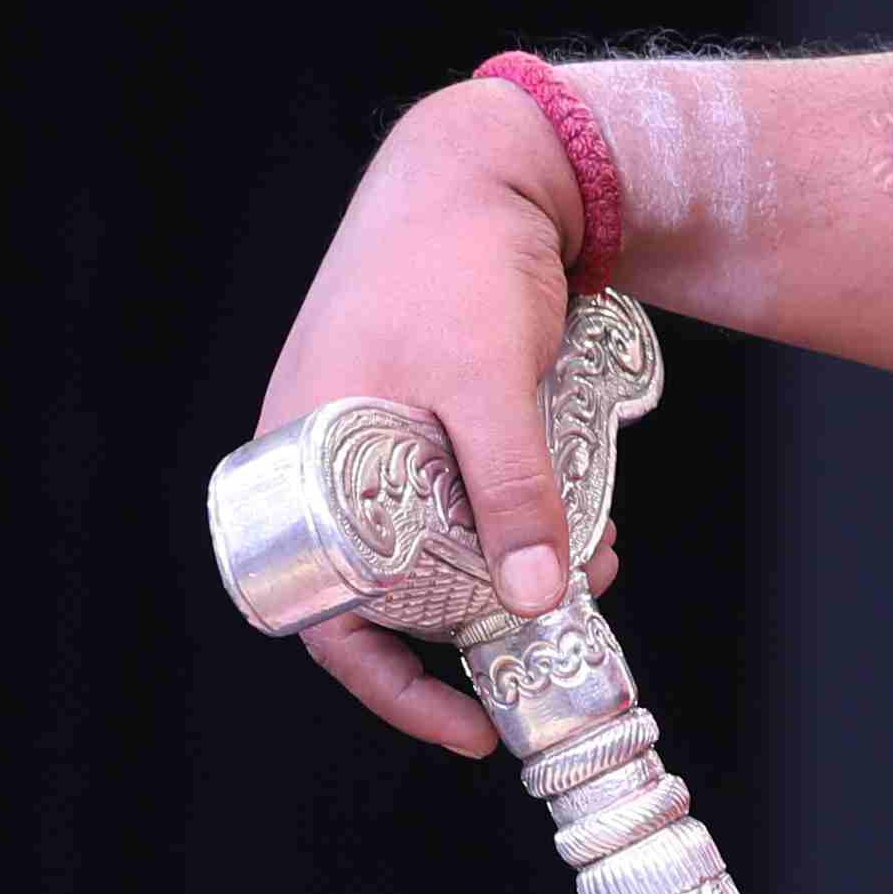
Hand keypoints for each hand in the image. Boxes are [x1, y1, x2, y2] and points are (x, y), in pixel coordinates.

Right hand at [253, 74, 619, 756]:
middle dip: (475, 621)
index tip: (461, 728)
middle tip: (552, 637)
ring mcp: (382, 441)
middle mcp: (331, 461)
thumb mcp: (486, 383)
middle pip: (392, 587)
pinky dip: (525, 520)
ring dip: (515, 571)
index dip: (387, 682)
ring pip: (443, 545)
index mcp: (302, 459)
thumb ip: (513, 491)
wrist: (488, 165)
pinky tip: (591, 524)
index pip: (322, 610)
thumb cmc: (457, 260)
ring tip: (590, 573)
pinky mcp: (436, 421)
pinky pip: (472, 499)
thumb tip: (536, 605)